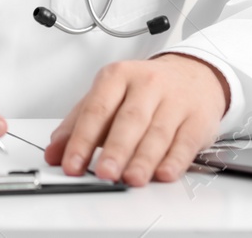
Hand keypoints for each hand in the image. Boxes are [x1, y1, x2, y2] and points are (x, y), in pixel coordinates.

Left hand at [45, 53, 227, 185]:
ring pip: (158, 133)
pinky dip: (175, 160)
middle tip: (104, 173)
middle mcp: (146, 85)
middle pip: (129, 120)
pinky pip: (185, 141)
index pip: (96, 109)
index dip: (82, 139)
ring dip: (144, 159)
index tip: (71, 163)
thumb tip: (54, 152)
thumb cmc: (144, 89)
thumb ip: (78, 124)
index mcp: (117, 76)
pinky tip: (164, 173)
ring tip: (132, 178)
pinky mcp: (197, 119)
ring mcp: (174, 101)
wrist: (192, 73)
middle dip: (116, 149)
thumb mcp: (107, 96)